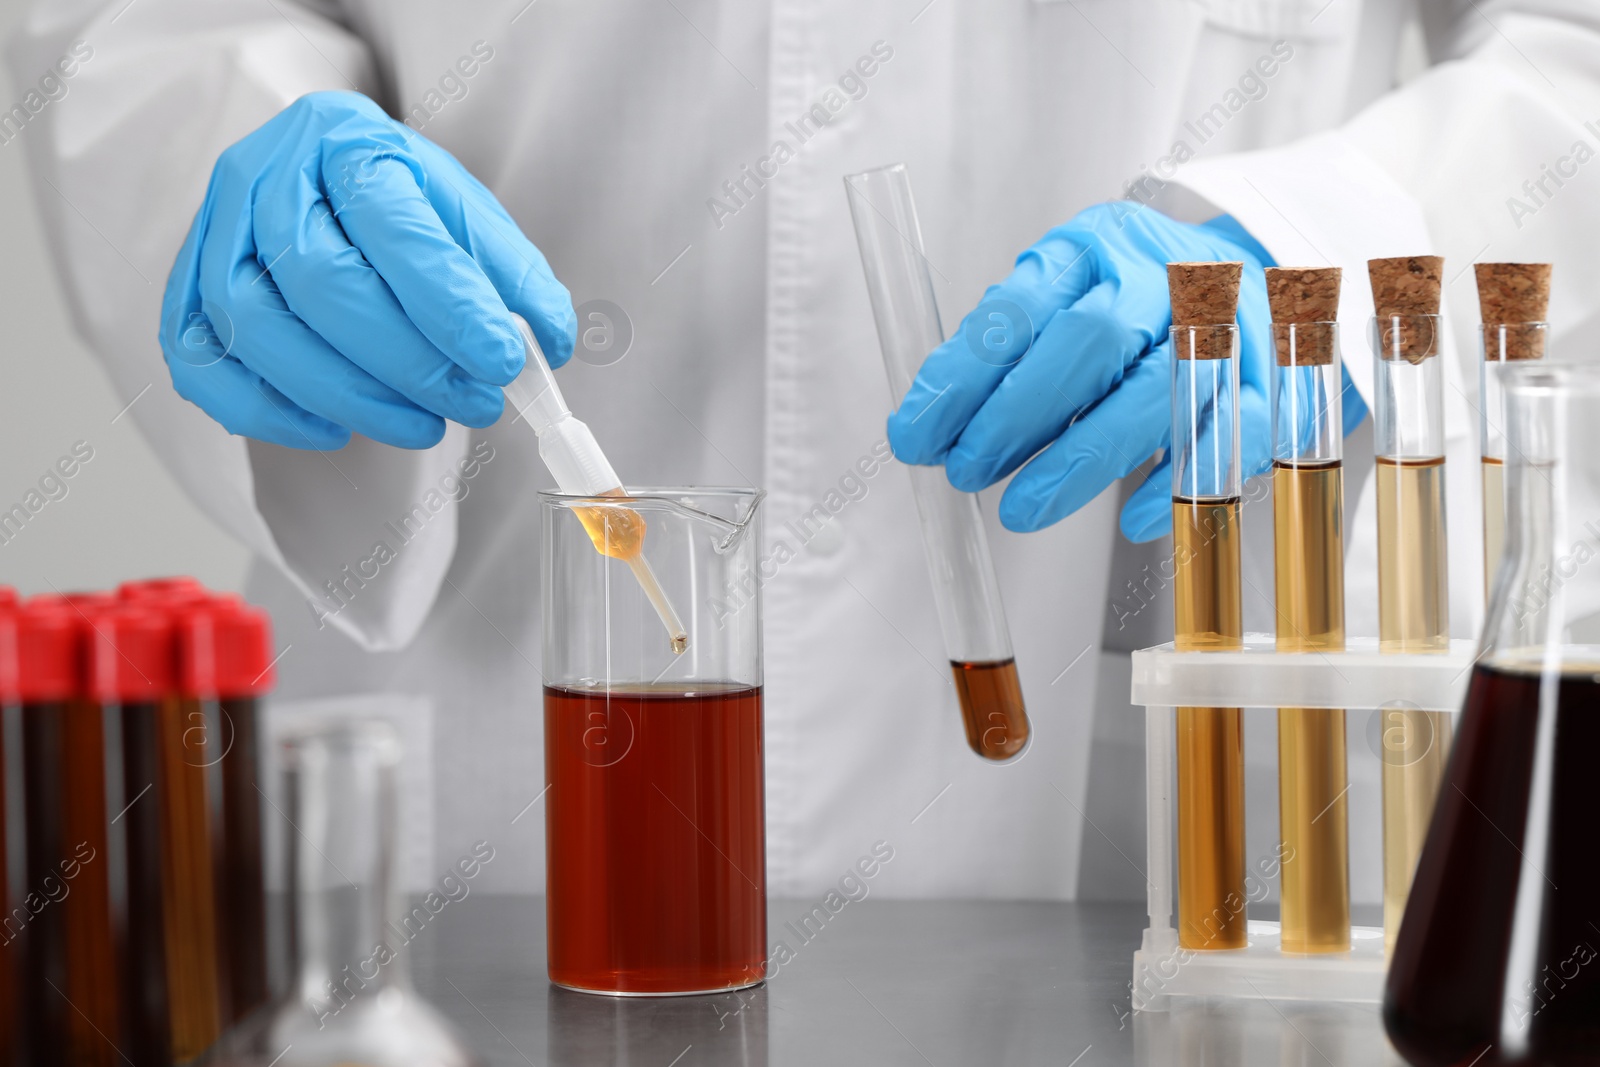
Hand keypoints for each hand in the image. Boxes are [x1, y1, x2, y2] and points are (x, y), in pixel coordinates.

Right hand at [160, 91, 575, 449]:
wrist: (317, 183)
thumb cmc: (397, 204)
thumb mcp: (465, 213)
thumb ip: (511, 274)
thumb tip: (551, 341)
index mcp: (344, 140)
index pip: (394, 227)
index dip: (451, 305)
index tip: (504, 361)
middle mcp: (263, 178)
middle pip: (322, 282)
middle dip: (409, 362)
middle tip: (474, 403)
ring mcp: (211, 236)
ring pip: (259, 330)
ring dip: (353, 397)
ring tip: (425, 425)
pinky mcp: (184, 295)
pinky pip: (206, 369)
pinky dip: (273, 413)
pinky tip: (337, 430)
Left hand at [887, 204, 1361, 540]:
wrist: (1263, 271)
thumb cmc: (1133, 300)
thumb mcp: (1063, 295)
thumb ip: (1001, 351)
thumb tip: (924, 428)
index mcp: (1096, 247)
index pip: (1019, 306)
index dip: (961, 375)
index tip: (915, 435)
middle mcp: (1164, 275)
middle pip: (1091, 340)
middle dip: (1018, 415)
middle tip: (967, 471)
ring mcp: (1228, 328)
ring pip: (1155, 394)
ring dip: (1082, 460)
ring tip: (1021, 510)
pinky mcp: (1275, 385)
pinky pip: (1227, 441)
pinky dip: (1174, 485)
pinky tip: (1125, 522)